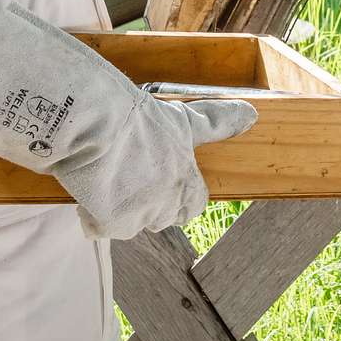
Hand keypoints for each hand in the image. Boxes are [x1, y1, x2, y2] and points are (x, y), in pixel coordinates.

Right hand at [0, 2, 257, 239]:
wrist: (79, 119)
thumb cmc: (87, 90)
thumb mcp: (108, 86)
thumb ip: (114, 97)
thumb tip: (90, 71)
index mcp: (177, 127)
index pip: (213, 121)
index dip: (231, 119)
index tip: (251, 115)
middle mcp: (177, 166)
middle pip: (190, 202)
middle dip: (173, 200)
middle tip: (142, 189)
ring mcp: (155, 196)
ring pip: (151, 219)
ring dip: (132, 210)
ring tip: (106, 189)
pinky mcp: (125, 218)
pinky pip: (109, 226)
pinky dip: (94, 218)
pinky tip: (81, 203)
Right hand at [66, 95, 258, 240]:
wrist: (97, 123)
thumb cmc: (140, 117)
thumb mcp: (183, 118)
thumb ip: (217, 122)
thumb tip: (254, 116)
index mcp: (186, 181)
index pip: (194, 204)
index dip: (181, 194)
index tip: (166, 180)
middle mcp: (167, 203)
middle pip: (163, 216)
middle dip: (149, 203)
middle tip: (130, 176)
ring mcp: (139, 217)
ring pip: (131, 222)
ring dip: (120, 207)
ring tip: (106, 176)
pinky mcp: (109, 224)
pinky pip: (97, 224)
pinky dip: (91, 211)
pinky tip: (86, 184)